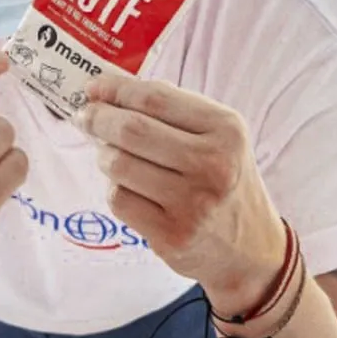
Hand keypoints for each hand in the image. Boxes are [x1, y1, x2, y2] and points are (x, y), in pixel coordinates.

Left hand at [77, 72, 290, 315]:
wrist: (251, 249)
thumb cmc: (225, 183)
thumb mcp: (219, 139)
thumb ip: (173, 112)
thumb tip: (110, 92)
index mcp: (226, 130)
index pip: (155, 98)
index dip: (115, 90)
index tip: (94, 88)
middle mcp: (212, 164)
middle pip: (132, 129)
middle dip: (98, 119)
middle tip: (85, 117)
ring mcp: (192, 203)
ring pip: (118, 165)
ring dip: (104, 156)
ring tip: (112, 156)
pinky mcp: (171, 235)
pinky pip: (119, 199)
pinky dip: (114, 189)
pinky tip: (128, 188)